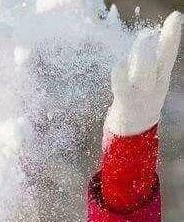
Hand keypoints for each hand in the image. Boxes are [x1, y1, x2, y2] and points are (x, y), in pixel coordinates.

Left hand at [105, 11, 181, 135]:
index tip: (176, 17)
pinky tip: (119, 64)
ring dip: (138, 56)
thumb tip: (147, 35)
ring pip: (143, 71)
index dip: (171, 36)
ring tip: (134, 49)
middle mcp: (153, 86)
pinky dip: (120, 74)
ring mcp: (139, 94)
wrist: (133, 130)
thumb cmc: (140, 97)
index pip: (168, 53)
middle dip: (148, 45)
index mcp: (161, 77)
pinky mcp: (124, 101)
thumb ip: (150, 58)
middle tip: (144, 36)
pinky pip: (122, 86)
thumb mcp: (151, 78)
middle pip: (156, 61)